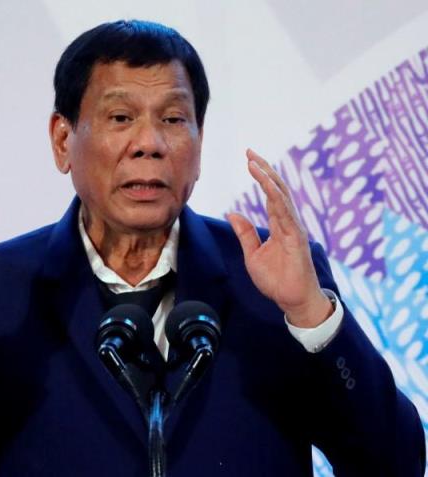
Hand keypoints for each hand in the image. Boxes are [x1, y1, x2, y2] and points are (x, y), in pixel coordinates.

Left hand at [227, 149, 331, 327]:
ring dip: (268, 179)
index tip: (249, 159)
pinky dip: (278, 199)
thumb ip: (245, 233)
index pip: (270, 194)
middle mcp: (288, 222)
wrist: (292, 300)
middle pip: (277, 189)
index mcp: (279, 224)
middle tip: (250, 152)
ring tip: (255, 163)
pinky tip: (268, 186)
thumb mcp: (253, 254)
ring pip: (282, 198)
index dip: (260, 176)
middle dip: (264, 170)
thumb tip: (232, 214)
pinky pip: (286, 215)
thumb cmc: (276, 279)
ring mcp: (294, 229)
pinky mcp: (297, 239)